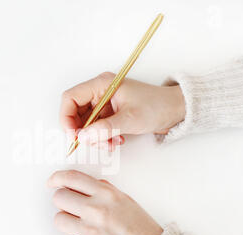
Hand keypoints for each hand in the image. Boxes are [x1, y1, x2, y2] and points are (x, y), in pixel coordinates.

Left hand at [47, 170, 162, 234]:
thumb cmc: (144, 231)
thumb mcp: (126, 201)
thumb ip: (104, 191)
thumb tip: (84, 186)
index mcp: (106, 195)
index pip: (71, 178)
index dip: (56, 178)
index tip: (52, 182)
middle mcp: (95, 210)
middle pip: (59, 198)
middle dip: (63, 202)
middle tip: (71, 208)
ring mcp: (88, 232)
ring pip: (59, 219)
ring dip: (68, 222)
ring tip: (85, 228)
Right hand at [60, 72, 184, 149]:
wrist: (176, 110)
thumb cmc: (157, 107)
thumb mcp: (130, 119)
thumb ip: (104, 128)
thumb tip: (83, 136)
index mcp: (102, 84)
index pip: (70, 98)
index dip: (66, 117)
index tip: (74, 135)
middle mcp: (100, 91)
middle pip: (75, 112)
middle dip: (83, 131)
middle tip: (94, 143)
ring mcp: (104, 102)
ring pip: (86, 122)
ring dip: (95, 137)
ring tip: (111, 143)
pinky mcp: (109, 112)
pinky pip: (97, 127)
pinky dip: (102, 137)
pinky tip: (116, 140)